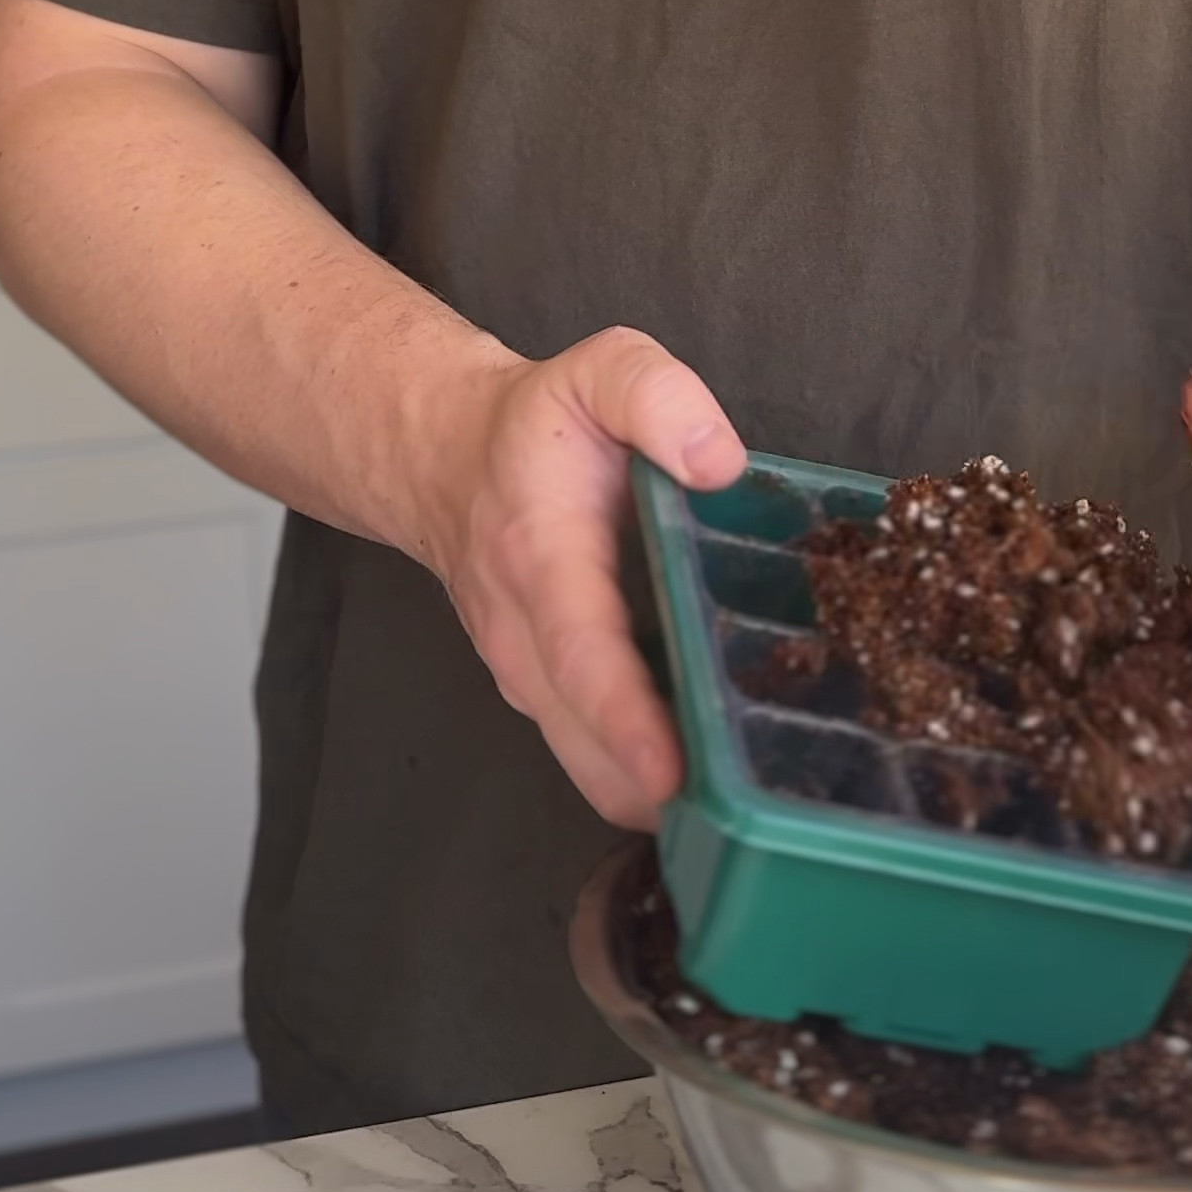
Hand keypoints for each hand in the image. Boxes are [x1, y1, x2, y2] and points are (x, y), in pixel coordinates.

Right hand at [420, 326, 744, 825]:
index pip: (583, 655)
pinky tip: (716, 784)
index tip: (670, 773)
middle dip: (656, 790)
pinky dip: (649, 784)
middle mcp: (526, 637)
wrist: (447, 460)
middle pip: (585, 741)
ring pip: (589, 767)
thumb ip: (656, 396)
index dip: (626, 720)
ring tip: (744, 810)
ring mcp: (531, 678)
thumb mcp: (598, 370)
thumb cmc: (539, 424)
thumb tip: (718, 462)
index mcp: (542, 559)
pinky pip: (597, 759)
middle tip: (741, 821)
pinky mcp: (547, 698)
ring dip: (657, 797)